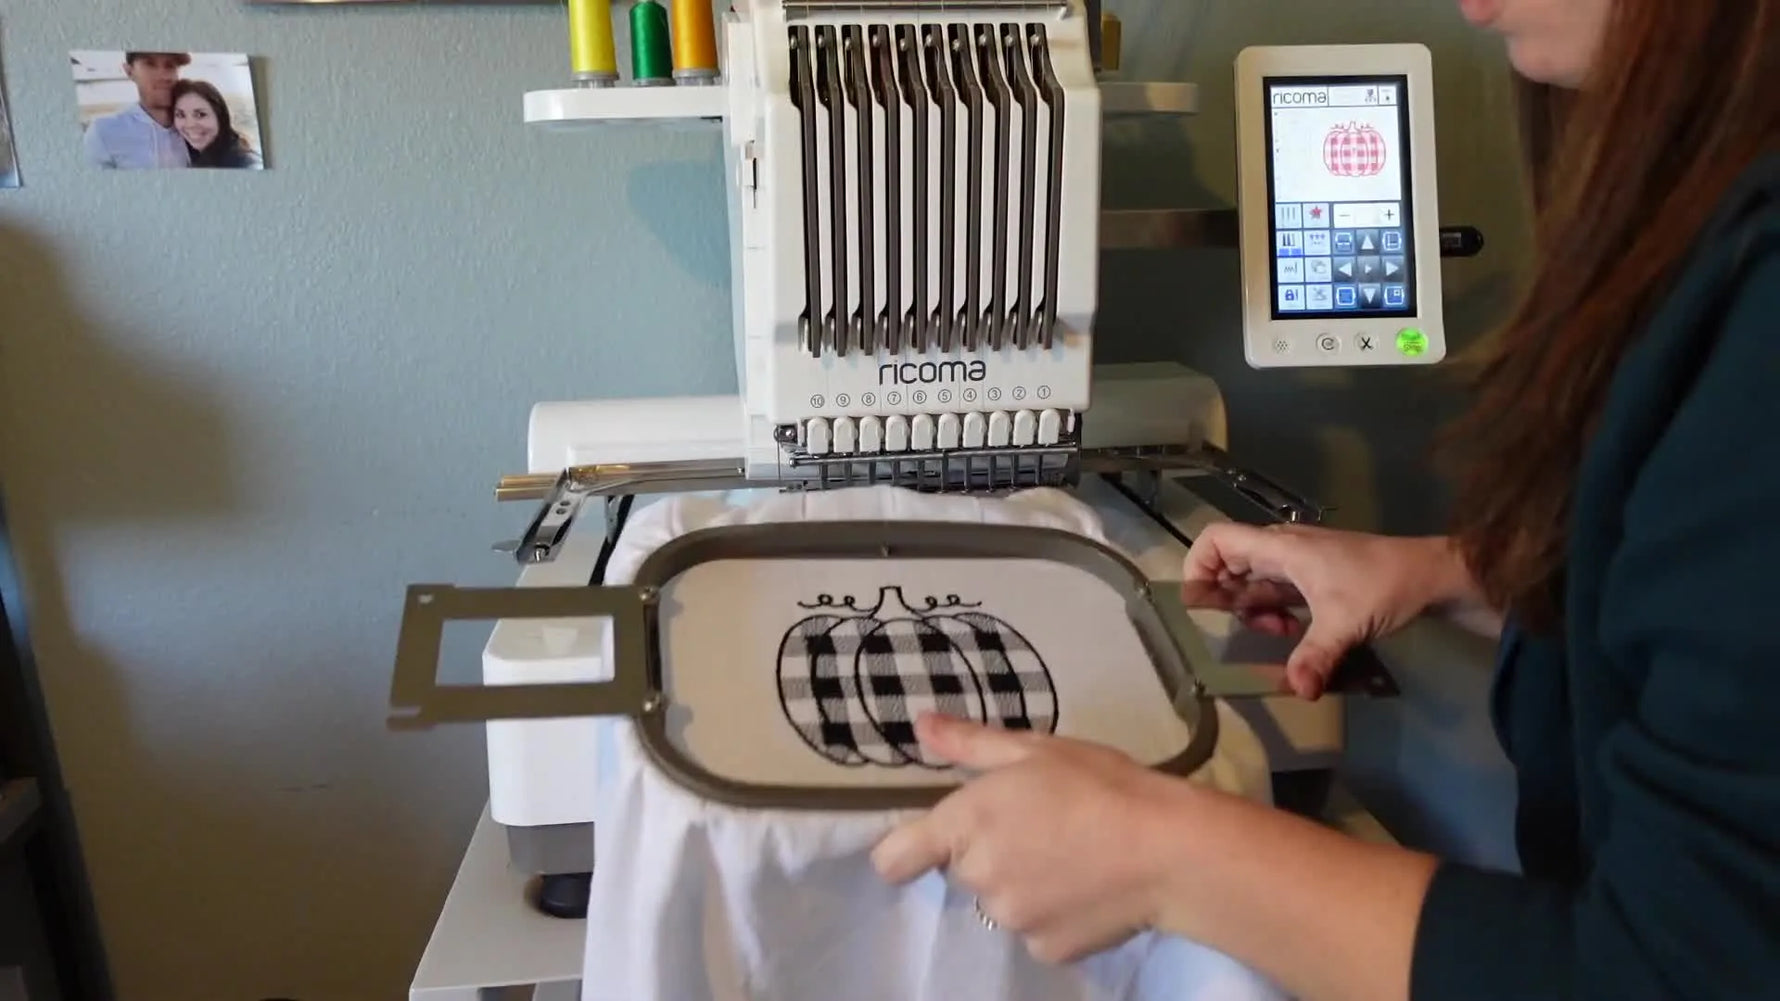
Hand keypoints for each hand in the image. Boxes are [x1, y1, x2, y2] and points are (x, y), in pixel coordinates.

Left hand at [871, 714, 1194, 964]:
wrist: (1169, 850)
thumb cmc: (1101, 785)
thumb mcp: (1036, 749)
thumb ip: (969, 743)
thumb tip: (921, 725)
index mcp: (965, 823)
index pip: (894, 858)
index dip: (907, 850)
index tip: (928, 842)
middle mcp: (977, 877)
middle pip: (962, 871)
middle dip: (989, 853)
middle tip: (1040, 828)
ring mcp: (1011, 919)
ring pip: (1000, 901)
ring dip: (1022, 884)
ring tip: (1071, 857)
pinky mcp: (1045, 949)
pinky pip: (1035, 932)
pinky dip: (1053, 914)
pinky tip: (1087, 889)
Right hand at [1182, 524, 1465, 699]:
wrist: (1432, 575)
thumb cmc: (1384, 586)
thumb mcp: (1346, 624)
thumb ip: (1315, 656)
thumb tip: (1297, 691)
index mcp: (1281, 548)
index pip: (1217, 538)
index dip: (1197, 565)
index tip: (1199, 604)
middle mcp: (1282, 550)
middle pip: (1229, 563)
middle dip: (1224, 597)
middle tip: (1234, 628)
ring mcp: (1298, 562)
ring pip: (1252, 580)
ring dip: (1253, 609)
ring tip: (1274, 634)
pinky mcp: (1313, 576)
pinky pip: (1275, 590)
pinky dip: (1273, 610)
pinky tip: (1291, 633)